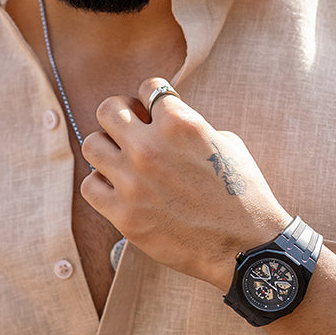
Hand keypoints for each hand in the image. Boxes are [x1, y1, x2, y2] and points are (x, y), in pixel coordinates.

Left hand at [81, 78, 289, 290]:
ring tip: (123, 162)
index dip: (152, 100)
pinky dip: (102, 184)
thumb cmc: (242, 193)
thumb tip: (162, 120)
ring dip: (107, 150)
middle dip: (120, 116)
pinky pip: (90, 186)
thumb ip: (189, 125)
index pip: (147, 87)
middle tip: (132, 132)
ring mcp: (132, 182)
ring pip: (91, 145)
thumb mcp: (225, 143)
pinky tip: (120, 189)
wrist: (245, 247)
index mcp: (179, 124)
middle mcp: (150, 148)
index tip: (155, 114)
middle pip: (107, 110)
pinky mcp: (123, 214)